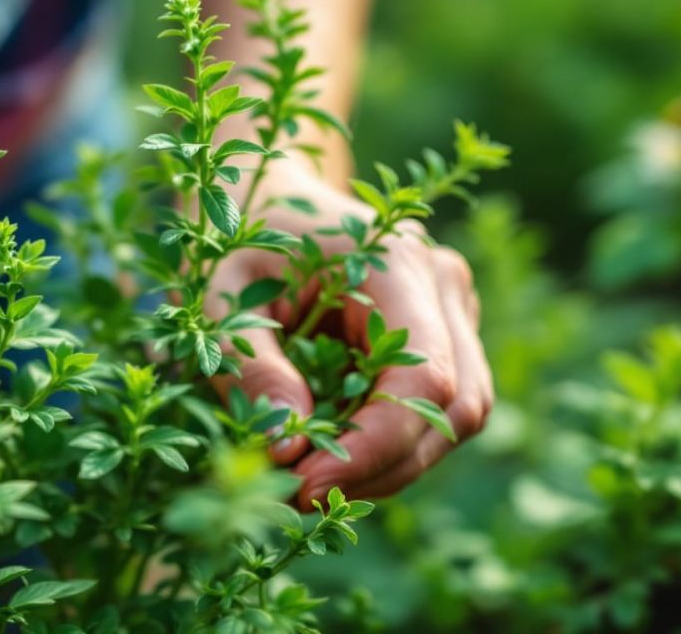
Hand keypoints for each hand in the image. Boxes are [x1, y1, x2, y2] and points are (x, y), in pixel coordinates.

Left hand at [207, 158, 493, 509]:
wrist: (267, 186)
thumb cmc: (237, 230)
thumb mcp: (220, 292)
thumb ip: (251, 365)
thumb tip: (287, 444)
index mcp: (395, 263)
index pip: (424, 378)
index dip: (375, 446)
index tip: (306, 485)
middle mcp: (441, 281)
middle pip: (456, 405)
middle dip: (384, 467)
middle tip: (301, 494)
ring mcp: (452, 304)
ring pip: (460, 412)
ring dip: (394, 462)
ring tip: (316, 478)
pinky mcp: (445, 328)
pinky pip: (441, 403)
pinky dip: (394, 441)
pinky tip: (337, 450)